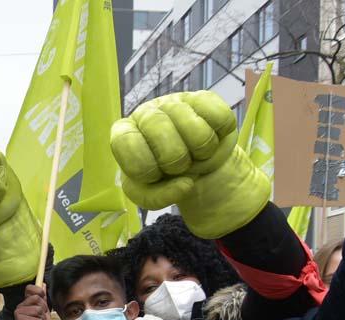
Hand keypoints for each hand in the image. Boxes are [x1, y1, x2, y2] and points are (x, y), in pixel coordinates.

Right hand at [14, 284, 51, 319]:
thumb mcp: (43, 309)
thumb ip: (42, 297)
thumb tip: (43, 284)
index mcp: (25, 302)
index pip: (30, 288)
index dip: (39, 292)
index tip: (42, 298)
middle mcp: (20, 307)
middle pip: (37, 299)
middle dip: (44, 309)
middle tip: (41, 316)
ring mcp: (19, 314)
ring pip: (38, 310)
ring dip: (43, 318)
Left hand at [110, 91, 269, 238]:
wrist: (196, 165)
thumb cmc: (166, 178)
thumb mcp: (151, 195)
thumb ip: (157, 197)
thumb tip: (186, 184)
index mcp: (124, 135)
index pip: (127, 144)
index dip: (146, 167)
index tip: (156, 174)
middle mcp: (146, 113)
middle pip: (161, 132)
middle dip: (176, 160)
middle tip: (181, 165)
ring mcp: (174, 102)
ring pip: (193, 126)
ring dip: (201, 150)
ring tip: (196, 153)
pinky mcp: (202, 97)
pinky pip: (218, 115)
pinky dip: (219, 133)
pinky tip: (212, 137)